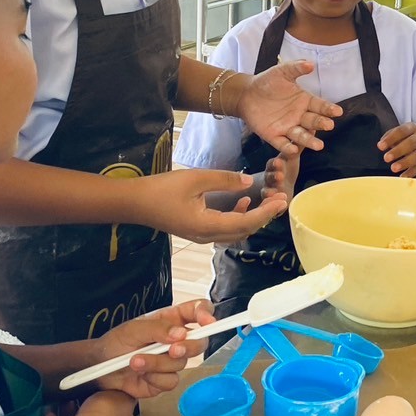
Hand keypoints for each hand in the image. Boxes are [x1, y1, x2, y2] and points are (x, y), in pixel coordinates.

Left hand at [93, 299, 215, 398]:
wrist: (100, 368)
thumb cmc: (116, 342)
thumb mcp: (133, 328)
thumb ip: (157, 328)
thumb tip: (181, 333)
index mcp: (172, 320)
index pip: (198, 311)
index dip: (207, 315)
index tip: (207, 323)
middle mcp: (176, 340)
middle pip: (199, 343)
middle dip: (188, 346)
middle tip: (172, 349)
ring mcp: (172, 361)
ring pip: (181, 364)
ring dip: (157, 363)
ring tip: (135, 361)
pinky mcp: (165, 380)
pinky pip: (171, 381)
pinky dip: (154, 378)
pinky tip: (140, 374)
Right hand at [133, 168, 286, 242]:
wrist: (134, 203)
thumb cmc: (161, 190)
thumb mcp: (195, 179)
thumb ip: (224, 180)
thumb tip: (249, 182)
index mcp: (207, 226)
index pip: (245, 222)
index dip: (266, 212)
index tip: (282, 200)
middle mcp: (207, 236)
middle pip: (244, 230)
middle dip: (265, 215)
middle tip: (280, 198)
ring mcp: (202, 235)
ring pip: (236, 231)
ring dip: (254, 217)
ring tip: (268, 200)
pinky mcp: (198, 230)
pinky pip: (225, 228)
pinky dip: (239, 217)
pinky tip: (244, 201)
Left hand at [237, 60, 340, 153]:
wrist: (246, 94)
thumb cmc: (267, 82)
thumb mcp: (281, 72)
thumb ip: (296, 68)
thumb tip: (311, 64)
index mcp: (304, 101)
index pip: (320, 106)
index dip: (329, 109)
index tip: (338, 111)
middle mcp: (299, 116)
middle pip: (313, 122)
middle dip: (321, 123)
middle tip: (329, 125)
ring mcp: (288, 127)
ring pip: (301, 136)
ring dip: (310, 141)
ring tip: (319, 146)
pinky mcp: (274, 136)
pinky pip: (282, 144)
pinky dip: (288, 148)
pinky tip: (293, 150)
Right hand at [263, 149, 299, 201]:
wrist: (280, 187)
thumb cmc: (286, 169)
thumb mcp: (292, 157)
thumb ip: (298, 146)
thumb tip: (311, 128)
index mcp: (276, 164)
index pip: (274, 162)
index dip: (276, 163)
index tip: (280, 162)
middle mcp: (270, 174)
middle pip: (269, 174)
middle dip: (274, 174)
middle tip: (279, 174)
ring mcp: (268, 187)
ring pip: (268, 187)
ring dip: (272, 188)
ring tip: (278, 190)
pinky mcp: (270, 198)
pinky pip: (269, 200)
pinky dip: (272, 201)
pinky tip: (276, 203)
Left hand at [379, 122, 415, 177]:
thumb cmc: (408, 140)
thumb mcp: (401, 134)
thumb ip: (390, 136)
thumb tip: (381, 144)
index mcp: (413, 128)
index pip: (402, 131)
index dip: (391, 138)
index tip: (380, 146)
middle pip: (411, 143)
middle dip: (398, 151)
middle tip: (386, 158)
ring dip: (405, 162)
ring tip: (393, 168)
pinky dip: (411, 172)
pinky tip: (402, 176)